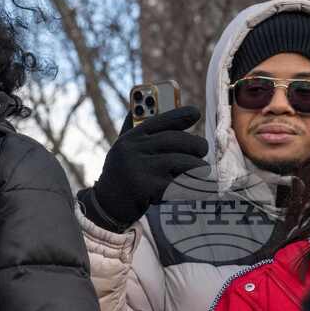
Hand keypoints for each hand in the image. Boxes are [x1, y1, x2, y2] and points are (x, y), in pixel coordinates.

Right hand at [81, 107, 208, 231]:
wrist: (106, 205)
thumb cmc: (121, 174)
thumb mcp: (123, 149)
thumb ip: (136, 130)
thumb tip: (150, 105)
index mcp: (130, 138)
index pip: (158, 120)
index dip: (180, 115)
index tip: (196, 112)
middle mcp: (133, 150)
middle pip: (176, 140)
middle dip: (196, 145)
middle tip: (203, 150)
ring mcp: (139, 169)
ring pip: (183, 162)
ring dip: (198, 167)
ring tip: (201, 171)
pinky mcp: (147, 188)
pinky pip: (180, 183)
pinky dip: (190, 187)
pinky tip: (191, 188)